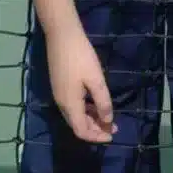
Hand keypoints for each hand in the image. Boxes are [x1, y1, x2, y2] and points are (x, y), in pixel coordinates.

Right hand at [46, 21, 115, 143]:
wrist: (61, 35)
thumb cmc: (81, 57)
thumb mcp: (96, 80)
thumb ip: (103, 103)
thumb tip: (107, 121)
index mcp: (69, 104)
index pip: (81, 131)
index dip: (96, 137)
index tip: (112, 135)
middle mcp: (61, 103)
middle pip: (77, 125)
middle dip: (95, 129)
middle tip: (114, 127)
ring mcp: (59, 94)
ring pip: (75, 115)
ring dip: (91, 119)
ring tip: (108, 117)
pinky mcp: (60, 86)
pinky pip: (73, 105)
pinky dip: (85, 109)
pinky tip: (96, 104)